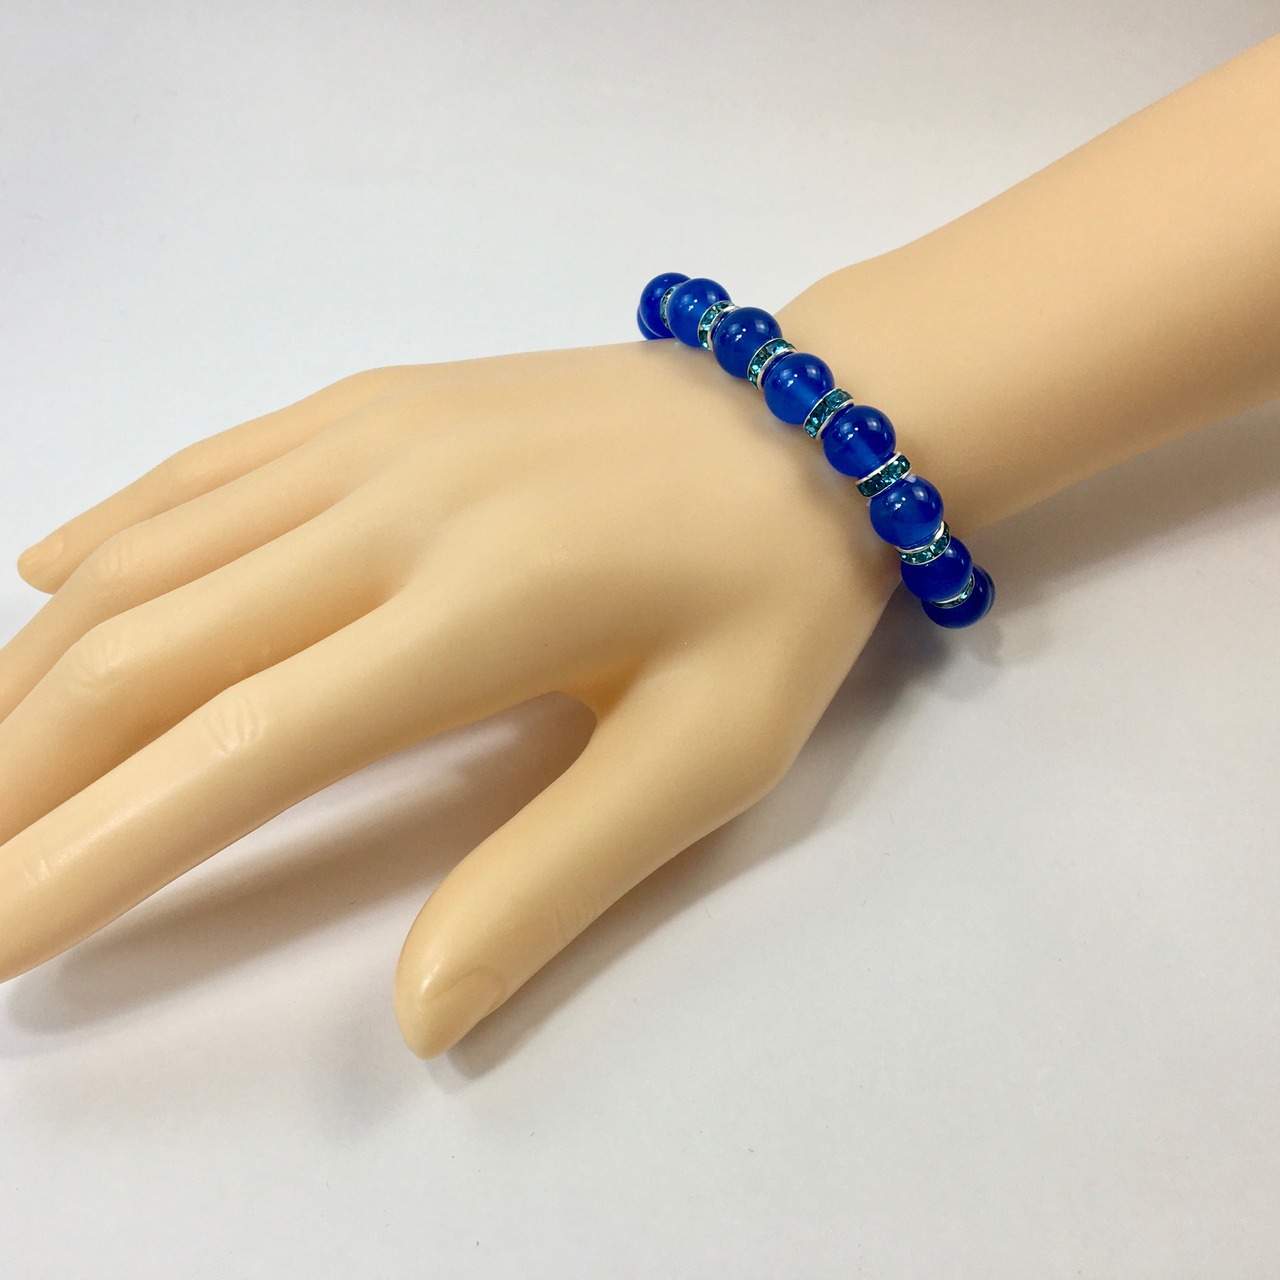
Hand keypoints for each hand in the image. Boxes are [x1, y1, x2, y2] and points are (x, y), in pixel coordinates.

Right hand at [0, 336, 897, 1055]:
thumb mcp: (703, 760)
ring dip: (40, 667)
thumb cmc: (772, 597)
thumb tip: (418, 1013)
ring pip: (153, 559)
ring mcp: (373, 438)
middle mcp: (388, 513)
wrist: (816, 414)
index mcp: (474, 615)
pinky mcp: (378, 397)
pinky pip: (208, 467)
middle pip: (150, 654)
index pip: (236, 751)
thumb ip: (550, 879)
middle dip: (21, 770)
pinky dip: (113, 533)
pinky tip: (51, 582)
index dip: (93, 851)